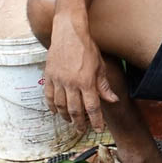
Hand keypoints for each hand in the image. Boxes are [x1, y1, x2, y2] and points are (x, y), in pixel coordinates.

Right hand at [43, 17, 120, 131]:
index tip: (98, 129)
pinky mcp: (48, 76)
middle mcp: (71, 83)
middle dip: (80, 123)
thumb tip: (113, 100)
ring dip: (66, 116)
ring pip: (60, 106)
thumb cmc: (87, 48)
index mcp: (86, 81)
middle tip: (82, 130)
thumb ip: (104, 85)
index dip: (96, 121)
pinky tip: (56, 111)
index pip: (92, 107)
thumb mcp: (100, 66)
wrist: (68, 32)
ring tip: (71, 121)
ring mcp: (58, 80)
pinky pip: (48, 96)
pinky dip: (52, 106)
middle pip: (75, 110)